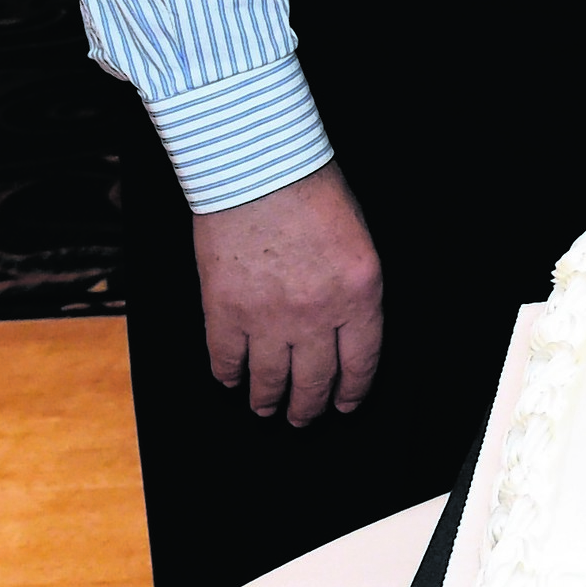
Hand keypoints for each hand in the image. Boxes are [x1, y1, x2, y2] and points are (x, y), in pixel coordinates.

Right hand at [189, 162, 383, 423]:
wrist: (259, 169)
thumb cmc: (314, 192)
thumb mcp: (359, 241)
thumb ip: (355, 288)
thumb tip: (346, 327)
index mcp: (360, 295)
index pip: (360, 362)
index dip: (352, 391)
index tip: (345, 404)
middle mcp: (316, 316)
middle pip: (314, 381)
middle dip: (309, 407)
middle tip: (303, 417)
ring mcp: (267, 319)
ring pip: (269, 381)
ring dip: (268, 401)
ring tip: (267, 408)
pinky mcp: (224, 313)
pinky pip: (226, 361)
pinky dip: (228, 376)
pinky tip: (231, 380)